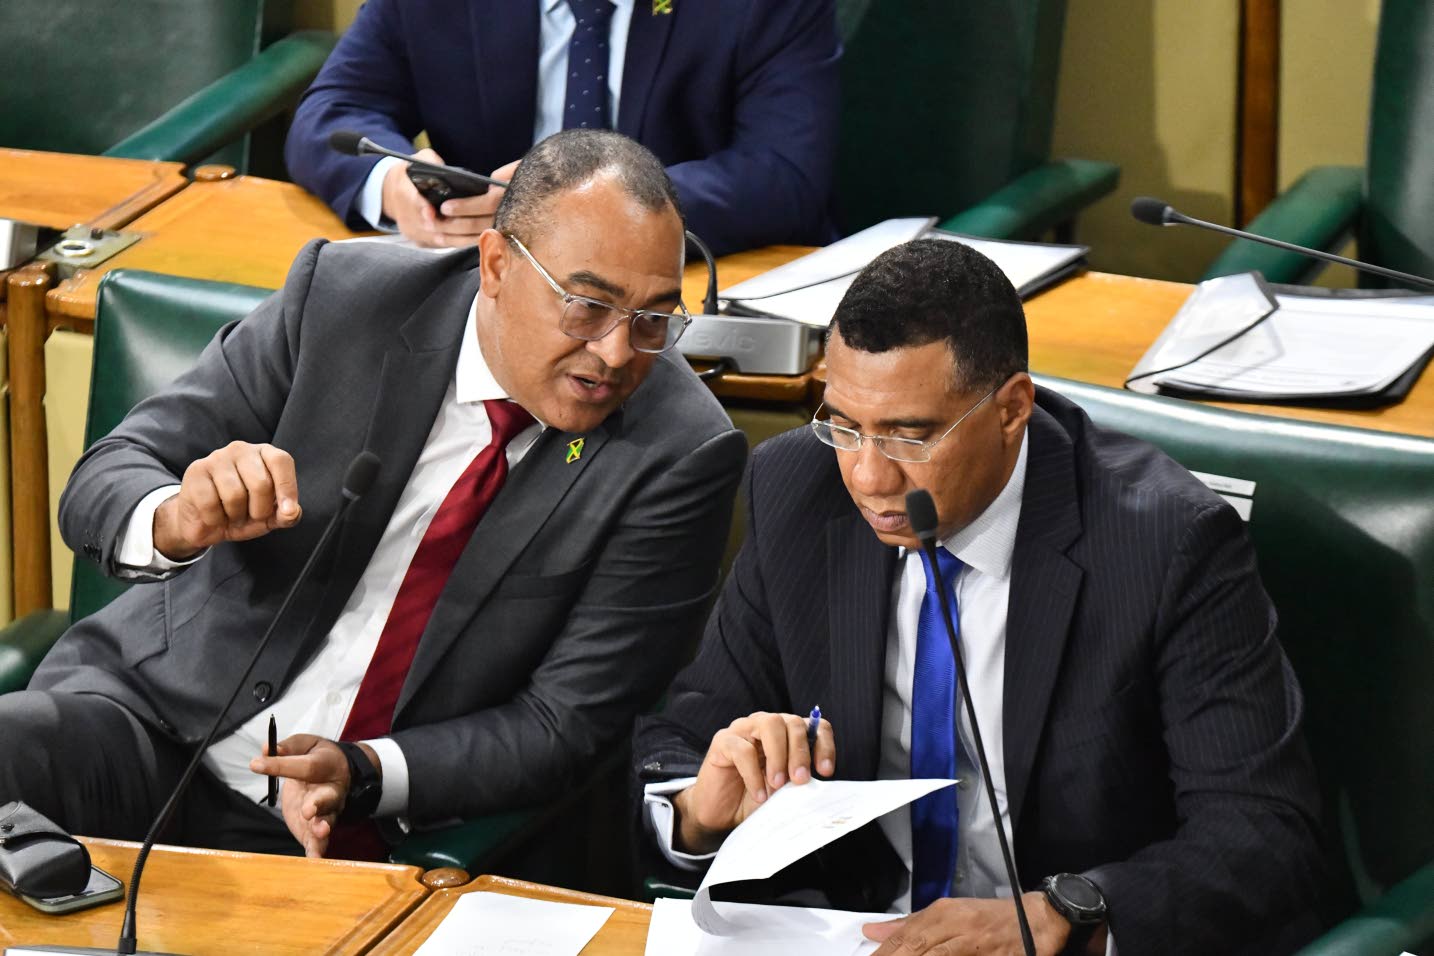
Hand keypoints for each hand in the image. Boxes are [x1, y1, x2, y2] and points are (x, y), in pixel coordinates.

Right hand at [152, 441, 300, 560]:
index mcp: (264, 454)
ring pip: (235, 495)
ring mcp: (216, 458)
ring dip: (235, 515)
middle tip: (251, 515)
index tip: (288, 512)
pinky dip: (215, 519)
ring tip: (231, 514)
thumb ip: (286, 515)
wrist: (204, 523)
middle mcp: (241, 450)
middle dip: (259, 510)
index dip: (287, 488)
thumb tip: (291, 512)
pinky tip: (213, 515)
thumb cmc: (242, 513)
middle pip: (260, 483)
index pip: (281, 461)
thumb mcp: (269, 518)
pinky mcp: (195, 471)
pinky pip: (210, 503)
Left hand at [250, 735, 376, 857]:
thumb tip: (266, 751)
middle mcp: (331, 790)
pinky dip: (318, 850)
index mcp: (326, 765)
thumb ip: (287, 748)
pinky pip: (319, 841)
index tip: (255, 764)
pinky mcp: (316, 828)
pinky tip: (315, 860)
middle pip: (327, 797)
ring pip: (327, 820)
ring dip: (322, 827)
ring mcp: (327, 811)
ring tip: (320, 832)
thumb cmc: (316, 757)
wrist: (340, 772)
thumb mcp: (305, 744)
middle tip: (308, 811)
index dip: (280, 766)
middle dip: (319, 805)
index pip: (303, 766)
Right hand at [381, 150, 516, 247]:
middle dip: (450, 227)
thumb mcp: (417, 160)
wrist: (391, 193)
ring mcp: (412, 231)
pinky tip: (477, 237)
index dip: (421, 209)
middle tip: (474, 226)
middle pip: (427, 225)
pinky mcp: (421, 242)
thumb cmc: (411, 174)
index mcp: (401, 191)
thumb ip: (431, 161)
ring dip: (459, 237)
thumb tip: (446, 169)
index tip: (431, 213)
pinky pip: (441, 245)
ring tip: (481, 232)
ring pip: (437, 239)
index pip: (410, 201)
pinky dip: (459, 242)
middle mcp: (405, 215)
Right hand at [671, 711, 833, 853]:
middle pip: (792, 722)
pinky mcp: (722, 741)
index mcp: (788, 734)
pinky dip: (754, 774)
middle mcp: (766, 725)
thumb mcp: (785, 790)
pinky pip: (742, 749)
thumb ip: (800, 780)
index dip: (824, 745)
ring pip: (769, 724)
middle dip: (800, 751)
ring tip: (777, 784)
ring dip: (778, 755)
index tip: (825, 771)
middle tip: (800, 780)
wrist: (722, 815)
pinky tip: (759, 795)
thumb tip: (818, 780)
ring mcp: (743, 729)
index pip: (815, 726)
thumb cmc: (756, 798)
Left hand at [863, 893, 1087, 955]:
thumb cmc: (991, 918)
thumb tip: (871, 931)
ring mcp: (974, 942)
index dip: (883, 954)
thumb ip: (910, 925)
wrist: (1037, 918)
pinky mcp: (992, 955)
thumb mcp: (948, 915)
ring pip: (936, 955)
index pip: (903, 938)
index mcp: (941, 912)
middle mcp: (955, 924)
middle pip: (915, 947)